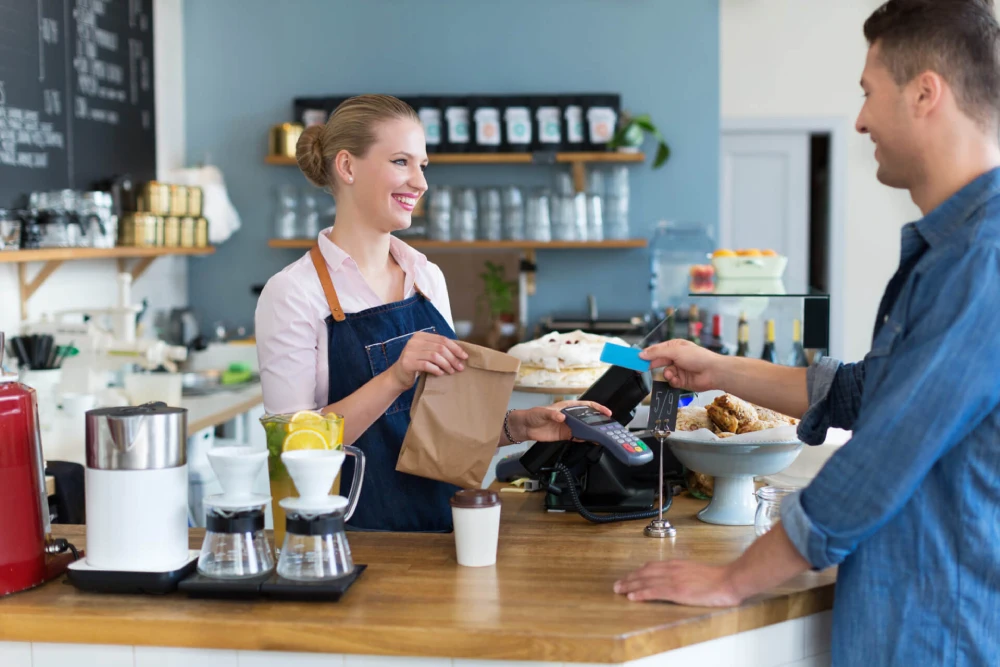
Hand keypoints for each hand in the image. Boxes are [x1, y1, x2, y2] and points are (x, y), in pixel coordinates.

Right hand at [388, 332, 468, 392]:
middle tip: (460, 367)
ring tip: (451, 371)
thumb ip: (438, 349)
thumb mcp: (426, 353)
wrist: (398, 376)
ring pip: (435, 356)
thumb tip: (460, 353)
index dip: (455, 348)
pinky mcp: (407, 363)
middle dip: (453, 358)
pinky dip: (436, 369)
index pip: (442, 339)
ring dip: (446, 364)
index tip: (464, 356)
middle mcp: (414, 341)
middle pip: (440, 347)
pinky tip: (440, 373)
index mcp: (420, 336)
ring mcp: (410, 351)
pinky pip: (427, 365)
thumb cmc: (416, 364)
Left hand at [509, 400, 611, 442]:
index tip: (606, 412)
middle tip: (607, 426)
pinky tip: (590, 441)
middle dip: (598, 421)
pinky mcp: (565, 435)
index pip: (586, 405)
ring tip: (601, 435)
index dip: (598, 408)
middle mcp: (570, 416)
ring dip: (592, 432)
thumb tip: (561, 417)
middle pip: (588, 418)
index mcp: (567, 407)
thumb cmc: (533, 415)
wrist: (525, 427)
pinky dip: (584, 439)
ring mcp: (568, 426)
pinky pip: (578, 437)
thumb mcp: (543, 412)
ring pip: (584, 428)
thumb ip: (553, 415)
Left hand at [613, 560, 741, 606]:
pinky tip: (632, 597)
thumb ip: (684, 573)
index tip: (630, 576)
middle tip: (617, 584)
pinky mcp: (676, 591)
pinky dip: (641, 594)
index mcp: (677, 564)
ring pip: (645, 581)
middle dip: (629, 578)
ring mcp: (673, 579)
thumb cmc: (717, 578)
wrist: (728, 580)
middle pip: (644, 573)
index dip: (638, 572)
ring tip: (619, 590)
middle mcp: (671, 569)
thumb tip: (677, 578)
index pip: (652, 566)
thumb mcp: (696, 571)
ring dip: (630, 585)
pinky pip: (654, 591)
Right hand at [639, 339, 723, 391]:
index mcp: (675, 347)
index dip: (646, 354)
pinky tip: (677, 380)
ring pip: (664, 373)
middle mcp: (676, 357)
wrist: (713, 372)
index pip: (656, 350)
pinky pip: (670, 381)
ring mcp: (679, 369)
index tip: (636, 358)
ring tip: (670, 374)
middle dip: (651, 366)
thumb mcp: (675, 351)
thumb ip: (657, 353)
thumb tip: (642, 354)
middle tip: (640, 370)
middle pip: (658, 362)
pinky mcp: (681, 380)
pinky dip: (672, 381)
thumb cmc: (698, 357)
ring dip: (666, 374)